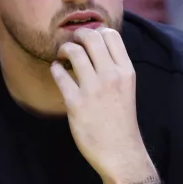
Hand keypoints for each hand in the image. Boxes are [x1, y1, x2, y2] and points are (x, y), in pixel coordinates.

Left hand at [51, 27, 156, 183]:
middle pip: (91, 36)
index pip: (111, 34)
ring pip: (73, 51)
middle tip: (72, 44)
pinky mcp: (76, 103)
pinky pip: (60, 74)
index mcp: (126, 71)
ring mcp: (93, 88)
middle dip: (77, 36)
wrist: (121, 151)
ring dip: (64, 50)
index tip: (89, 40)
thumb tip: (97, 48)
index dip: (96, 32)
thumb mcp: (127, 88)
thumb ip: (116, 68)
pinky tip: (57, 72)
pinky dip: (55, 68)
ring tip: (62, 57)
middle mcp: (112, 75)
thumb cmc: (122, 120)